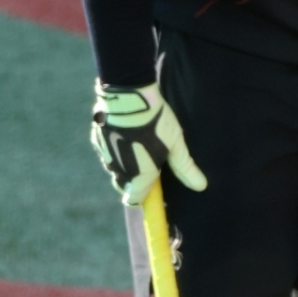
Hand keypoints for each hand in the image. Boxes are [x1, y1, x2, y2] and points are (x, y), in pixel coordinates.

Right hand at [90, 82, 207, 206]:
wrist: (128, 97)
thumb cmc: (157, 123)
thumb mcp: (175, 145)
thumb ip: (185, 168)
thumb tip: (201, 186)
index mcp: (138, 177)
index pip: (134, 199)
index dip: (143, 196)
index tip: (153, 187)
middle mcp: (118, 170)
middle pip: (124, 184)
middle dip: (135, 179)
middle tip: (151, 161)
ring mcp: (105, 155)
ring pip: (114, 167)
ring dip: (125, 162)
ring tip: (140, 143)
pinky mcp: (96, 139)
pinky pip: (107, 151)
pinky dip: (116, 147)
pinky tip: (126, 133)